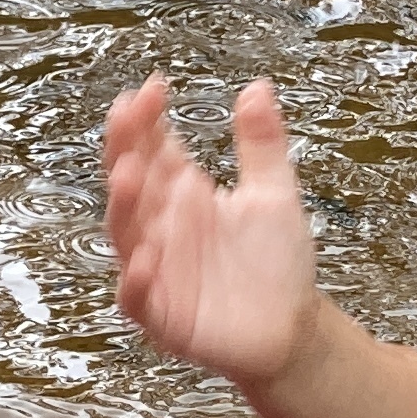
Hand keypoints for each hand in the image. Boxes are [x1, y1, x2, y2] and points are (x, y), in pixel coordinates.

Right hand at [104, 74, 322, 386]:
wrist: (292, 330)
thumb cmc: (277, 264)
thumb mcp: (275, 194)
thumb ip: (262, 143)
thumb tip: (257, 86)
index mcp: (184, 194)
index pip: (156, 148)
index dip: (148, 119)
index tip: (153, 87)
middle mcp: (163, 227)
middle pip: (133, 182)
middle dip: (125, 149)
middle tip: (125, 115)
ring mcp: (158, 270)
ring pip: (127, 234)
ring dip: (123, 205)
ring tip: (128, 172)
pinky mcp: (163, 315)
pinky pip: (138, 298)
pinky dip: (135, 280)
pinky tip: (143, 257)